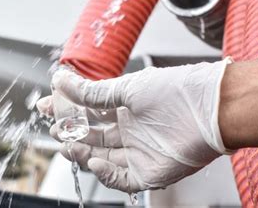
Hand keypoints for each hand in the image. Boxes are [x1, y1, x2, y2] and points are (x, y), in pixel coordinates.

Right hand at [37, 58, 232, 192]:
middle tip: (55, 128)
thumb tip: (61, 80)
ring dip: (82, 152)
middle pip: (93, 136)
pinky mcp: (150, 171)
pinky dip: (105, 173)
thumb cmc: (175, 92)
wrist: (210, 109)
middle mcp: (132, 129)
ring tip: (66, 143)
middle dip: (71, 132)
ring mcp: (140, 151)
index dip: (66, 109)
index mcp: (126, 107)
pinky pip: (121, 177)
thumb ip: (92, 92)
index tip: (46, 105)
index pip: (89, 110)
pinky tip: (94, 161)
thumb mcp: (127, 88)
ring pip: (102, 157)